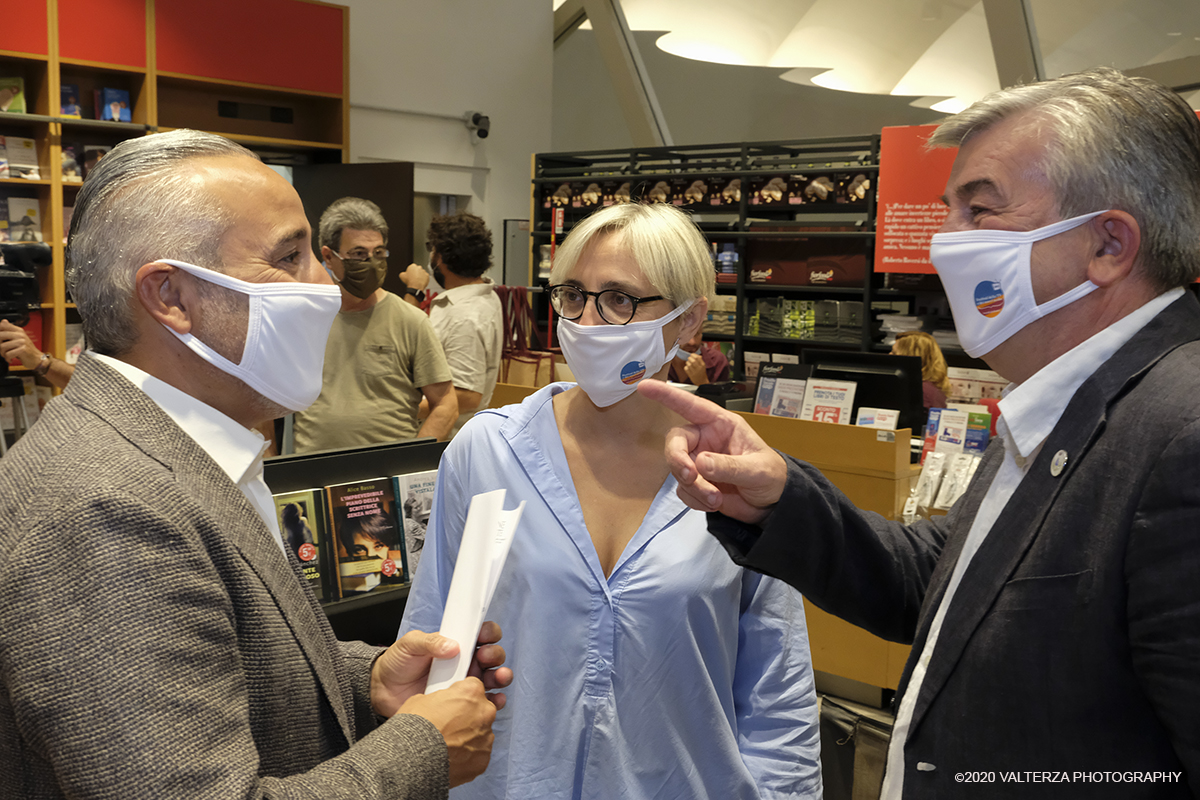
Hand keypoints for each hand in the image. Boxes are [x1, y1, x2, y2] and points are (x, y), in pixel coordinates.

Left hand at [0, 320, 41, 368]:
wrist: (36, 358)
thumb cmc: (26, 349)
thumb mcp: (18, 338)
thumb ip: (10, 330)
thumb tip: (3, 321)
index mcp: (18, 330)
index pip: (3, 325)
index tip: (1, 339)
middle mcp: (20, 335)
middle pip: (0, 336)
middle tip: (2, 349)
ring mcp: (22, 342)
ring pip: (2, 347)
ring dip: (3, 353)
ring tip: (7, 355)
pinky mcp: (23, 350)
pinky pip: (8, 354)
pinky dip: (8, 358)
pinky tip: (11, 358)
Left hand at [371, 622, 510, 717]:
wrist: (382, 691)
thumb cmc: (397, 662)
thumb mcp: (410, 644)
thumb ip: (430, 641)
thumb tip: (453, 646)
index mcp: (455, 643)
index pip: (479, 633)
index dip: (488, 632)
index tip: (485, 636)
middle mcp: (464, 662)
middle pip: (491, 655)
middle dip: (495, 654)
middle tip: (484, 657)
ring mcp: (464, 683)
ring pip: (493, 677)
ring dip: (501, 675)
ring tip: (499, 677)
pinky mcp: (461, 703)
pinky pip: (484, 701)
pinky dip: (495, 700)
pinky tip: (496, 700)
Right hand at [399, 678, 495, 786]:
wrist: (412, 761)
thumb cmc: (415, 728)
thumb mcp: (421, 699)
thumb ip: (441, 698)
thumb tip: (440, 704)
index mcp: (471, 692)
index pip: (473, 686)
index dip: (461, 694)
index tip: (453, 702)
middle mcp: (484, 713)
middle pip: (481, 710)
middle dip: (469, 715)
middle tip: (449, 724)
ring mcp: (486, 738)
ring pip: (481, 733)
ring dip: (469, 736)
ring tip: (448, 744)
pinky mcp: (483, 759)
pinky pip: (478, 754)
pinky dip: (468, 756)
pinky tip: (451, 757)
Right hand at [401, 263, 429, 291]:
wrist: (416, 286)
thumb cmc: (409, 281)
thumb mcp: (401, 276)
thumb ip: (402, 273)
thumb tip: (403, 274)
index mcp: (413, 266)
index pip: (412, 267)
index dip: (411, 271)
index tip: (410, 274)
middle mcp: (419, 267)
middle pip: (417, 269)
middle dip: (416, 272)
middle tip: (413, 278)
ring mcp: (424, 271)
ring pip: (422, 273)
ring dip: (420, 276)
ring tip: (417, 281)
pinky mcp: (427, 275)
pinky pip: (425, 277)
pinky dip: (424, 279)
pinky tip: (420, 282)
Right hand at [636, 379, 786, 523]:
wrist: (772, 505)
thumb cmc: (771, 476)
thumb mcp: (757, 470)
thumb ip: (729, 466)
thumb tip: (701, 463)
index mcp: (721, 425)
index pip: (690, 406)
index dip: (667, 395)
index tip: (643, 387)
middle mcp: (706, 440)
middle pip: (676, 442)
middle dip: (678, 461)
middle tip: (691, 477)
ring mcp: (699, 462)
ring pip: (679, 470)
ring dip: (694, 487)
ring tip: (716, 499)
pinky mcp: (696, 484)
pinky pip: (683, 490)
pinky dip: (695, 500)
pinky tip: (714, 503)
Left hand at [683, 352, 707, 384]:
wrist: (701, 381)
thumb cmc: (701, 372)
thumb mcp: (703, 366)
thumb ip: (700, 360)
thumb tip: (696, 355)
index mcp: (702, 365)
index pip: (697, 357)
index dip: (693, 355)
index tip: (692, 355)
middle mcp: (699, 368)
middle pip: (692, 361)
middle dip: (689, 358)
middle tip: (689, 359)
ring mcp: (694, 372)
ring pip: (688, 364)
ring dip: (687, 362)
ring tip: (689, 364)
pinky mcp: (690, 375)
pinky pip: (686, 368)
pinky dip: (686, 367)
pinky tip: (688, 368)